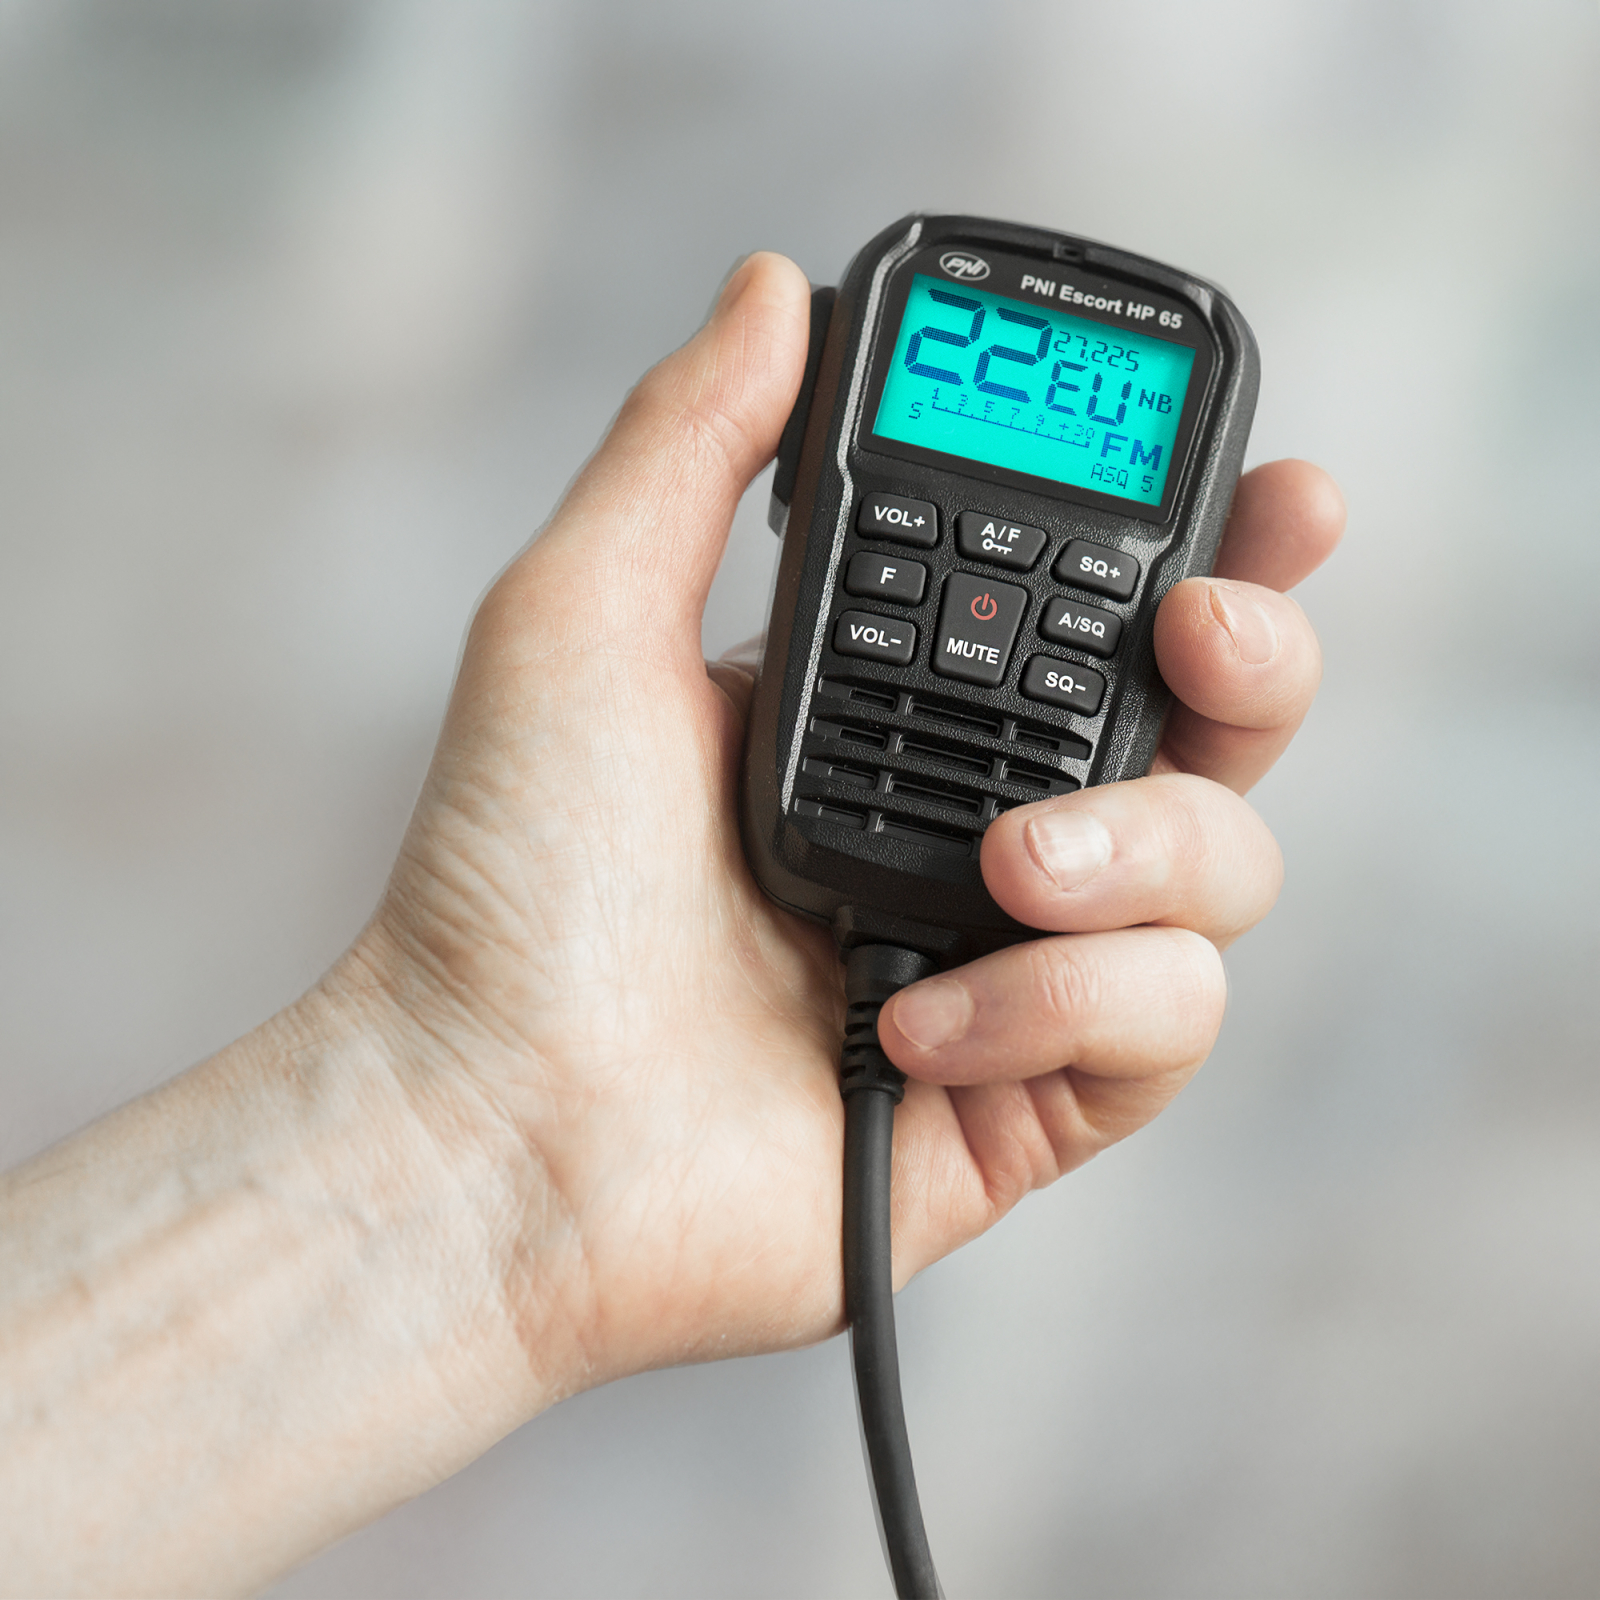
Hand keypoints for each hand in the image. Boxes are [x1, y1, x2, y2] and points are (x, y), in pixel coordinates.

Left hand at [351, 251, 1343, 1397]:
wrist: (490, 1122)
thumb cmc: (512, 881)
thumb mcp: (585, 618)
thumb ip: (691, 447)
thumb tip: (771, 288)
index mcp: (894, 714)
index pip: (1091, 617)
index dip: (1210, 554)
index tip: (1270, 496)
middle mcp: (973, 833)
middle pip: (1210, 735)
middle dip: (1256, 665)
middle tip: (1210, 630)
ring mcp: (1011, 971)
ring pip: (1219, 874)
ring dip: (1139, 847)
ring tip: (996, 870)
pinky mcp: (1026, 1103)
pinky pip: (1160, 1028)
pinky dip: (1060, 1007)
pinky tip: (908, 1021)